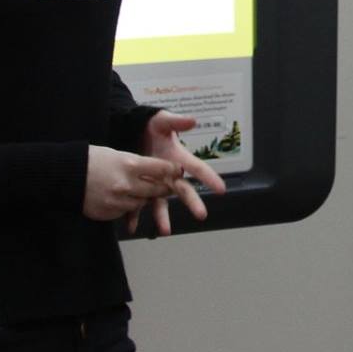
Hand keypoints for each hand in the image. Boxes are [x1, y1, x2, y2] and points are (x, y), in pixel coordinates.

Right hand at [83, 146, 181, 221]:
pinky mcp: (109, 213)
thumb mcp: (117, 154)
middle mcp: (126, 184)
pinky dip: (127, 206)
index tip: (178, 171)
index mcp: (129, 165)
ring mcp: (117, 201)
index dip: (172, 170)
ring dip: (144, 197)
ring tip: (139, 190)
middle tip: (167, 185)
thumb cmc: (92, 160)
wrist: (65, 176)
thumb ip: (137, 163)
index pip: (161, 169)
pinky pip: (126, 211)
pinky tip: (121, 197)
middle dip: (163, 187)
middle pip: (156, 189)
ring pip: (142, 202)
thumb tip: (157, 169)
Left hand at [125, 110, 228, 235]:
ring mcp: (155, 184)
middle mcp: (169, 175)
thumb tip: (193, 120)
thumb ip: (176, 121)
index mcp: (177, 159)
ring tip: (164, 231)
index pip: (197, 168)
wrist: (131, 131)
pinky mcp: (139, 188)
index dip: (209, 177)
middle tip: (201, 215)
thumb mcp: (162, 120)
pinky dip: (134, 216)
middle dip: (193, 203)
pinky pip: (137, 204)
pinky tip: (132, 228)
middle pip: (184, 191)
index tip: (221, 189)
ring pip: (161, 203)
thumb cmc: (151, 126)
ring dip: (163, 217)